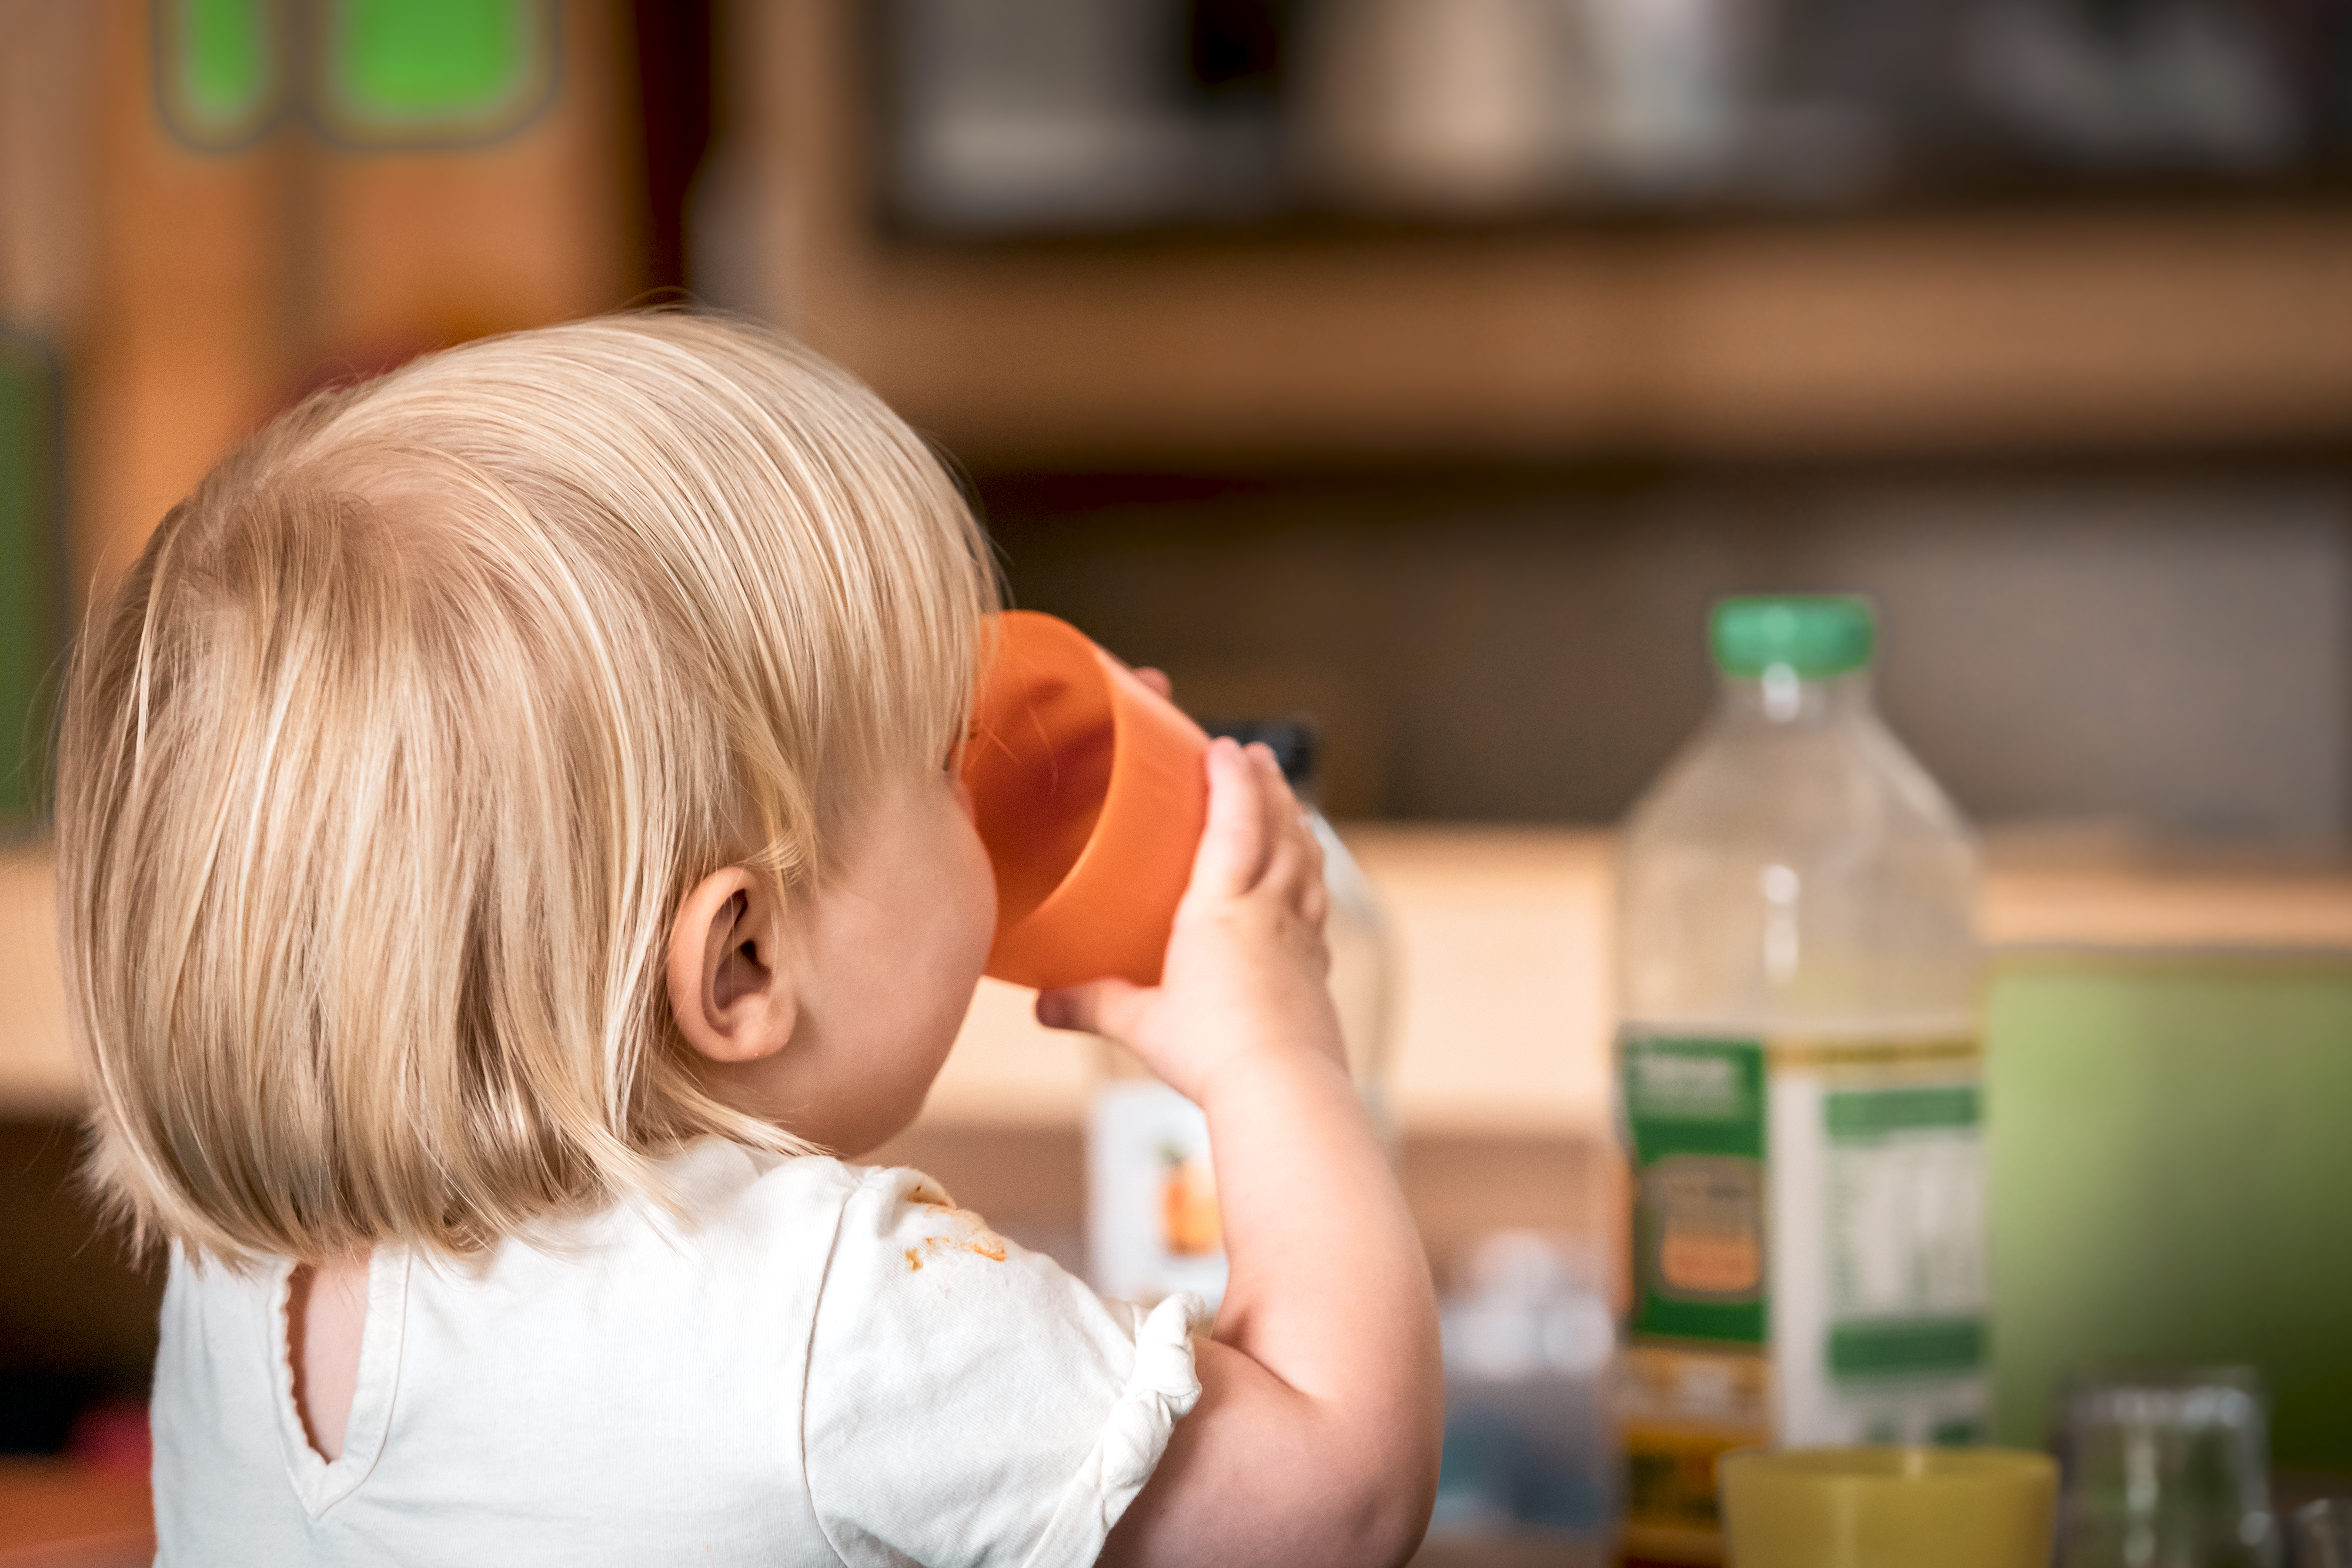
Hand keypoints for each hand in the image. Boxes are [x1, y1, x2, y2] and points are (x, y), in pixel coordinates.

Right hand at [1035, 737, 1343, 1103]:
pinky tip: (1306, 887)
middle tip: (1262, 758)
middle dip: (1270, 786)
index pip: (1233, 821)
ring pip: (1306, 863)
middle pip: (1280, 829)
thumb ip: (1093, 1004)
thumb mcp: (1141, 1024)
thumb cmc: (1211, 1054)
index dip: (1231, 778)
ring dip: (1298, 825)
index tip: (1226, 746)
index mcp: (1222, 907)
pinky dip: (1311, 880)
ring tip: (1291, 806)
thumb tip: (1043, 1003)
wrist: (1284, 1093)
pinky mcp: (1317, 970)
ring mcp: (1300, 939)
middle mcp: (1269, 911)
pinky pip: (1316, 907)